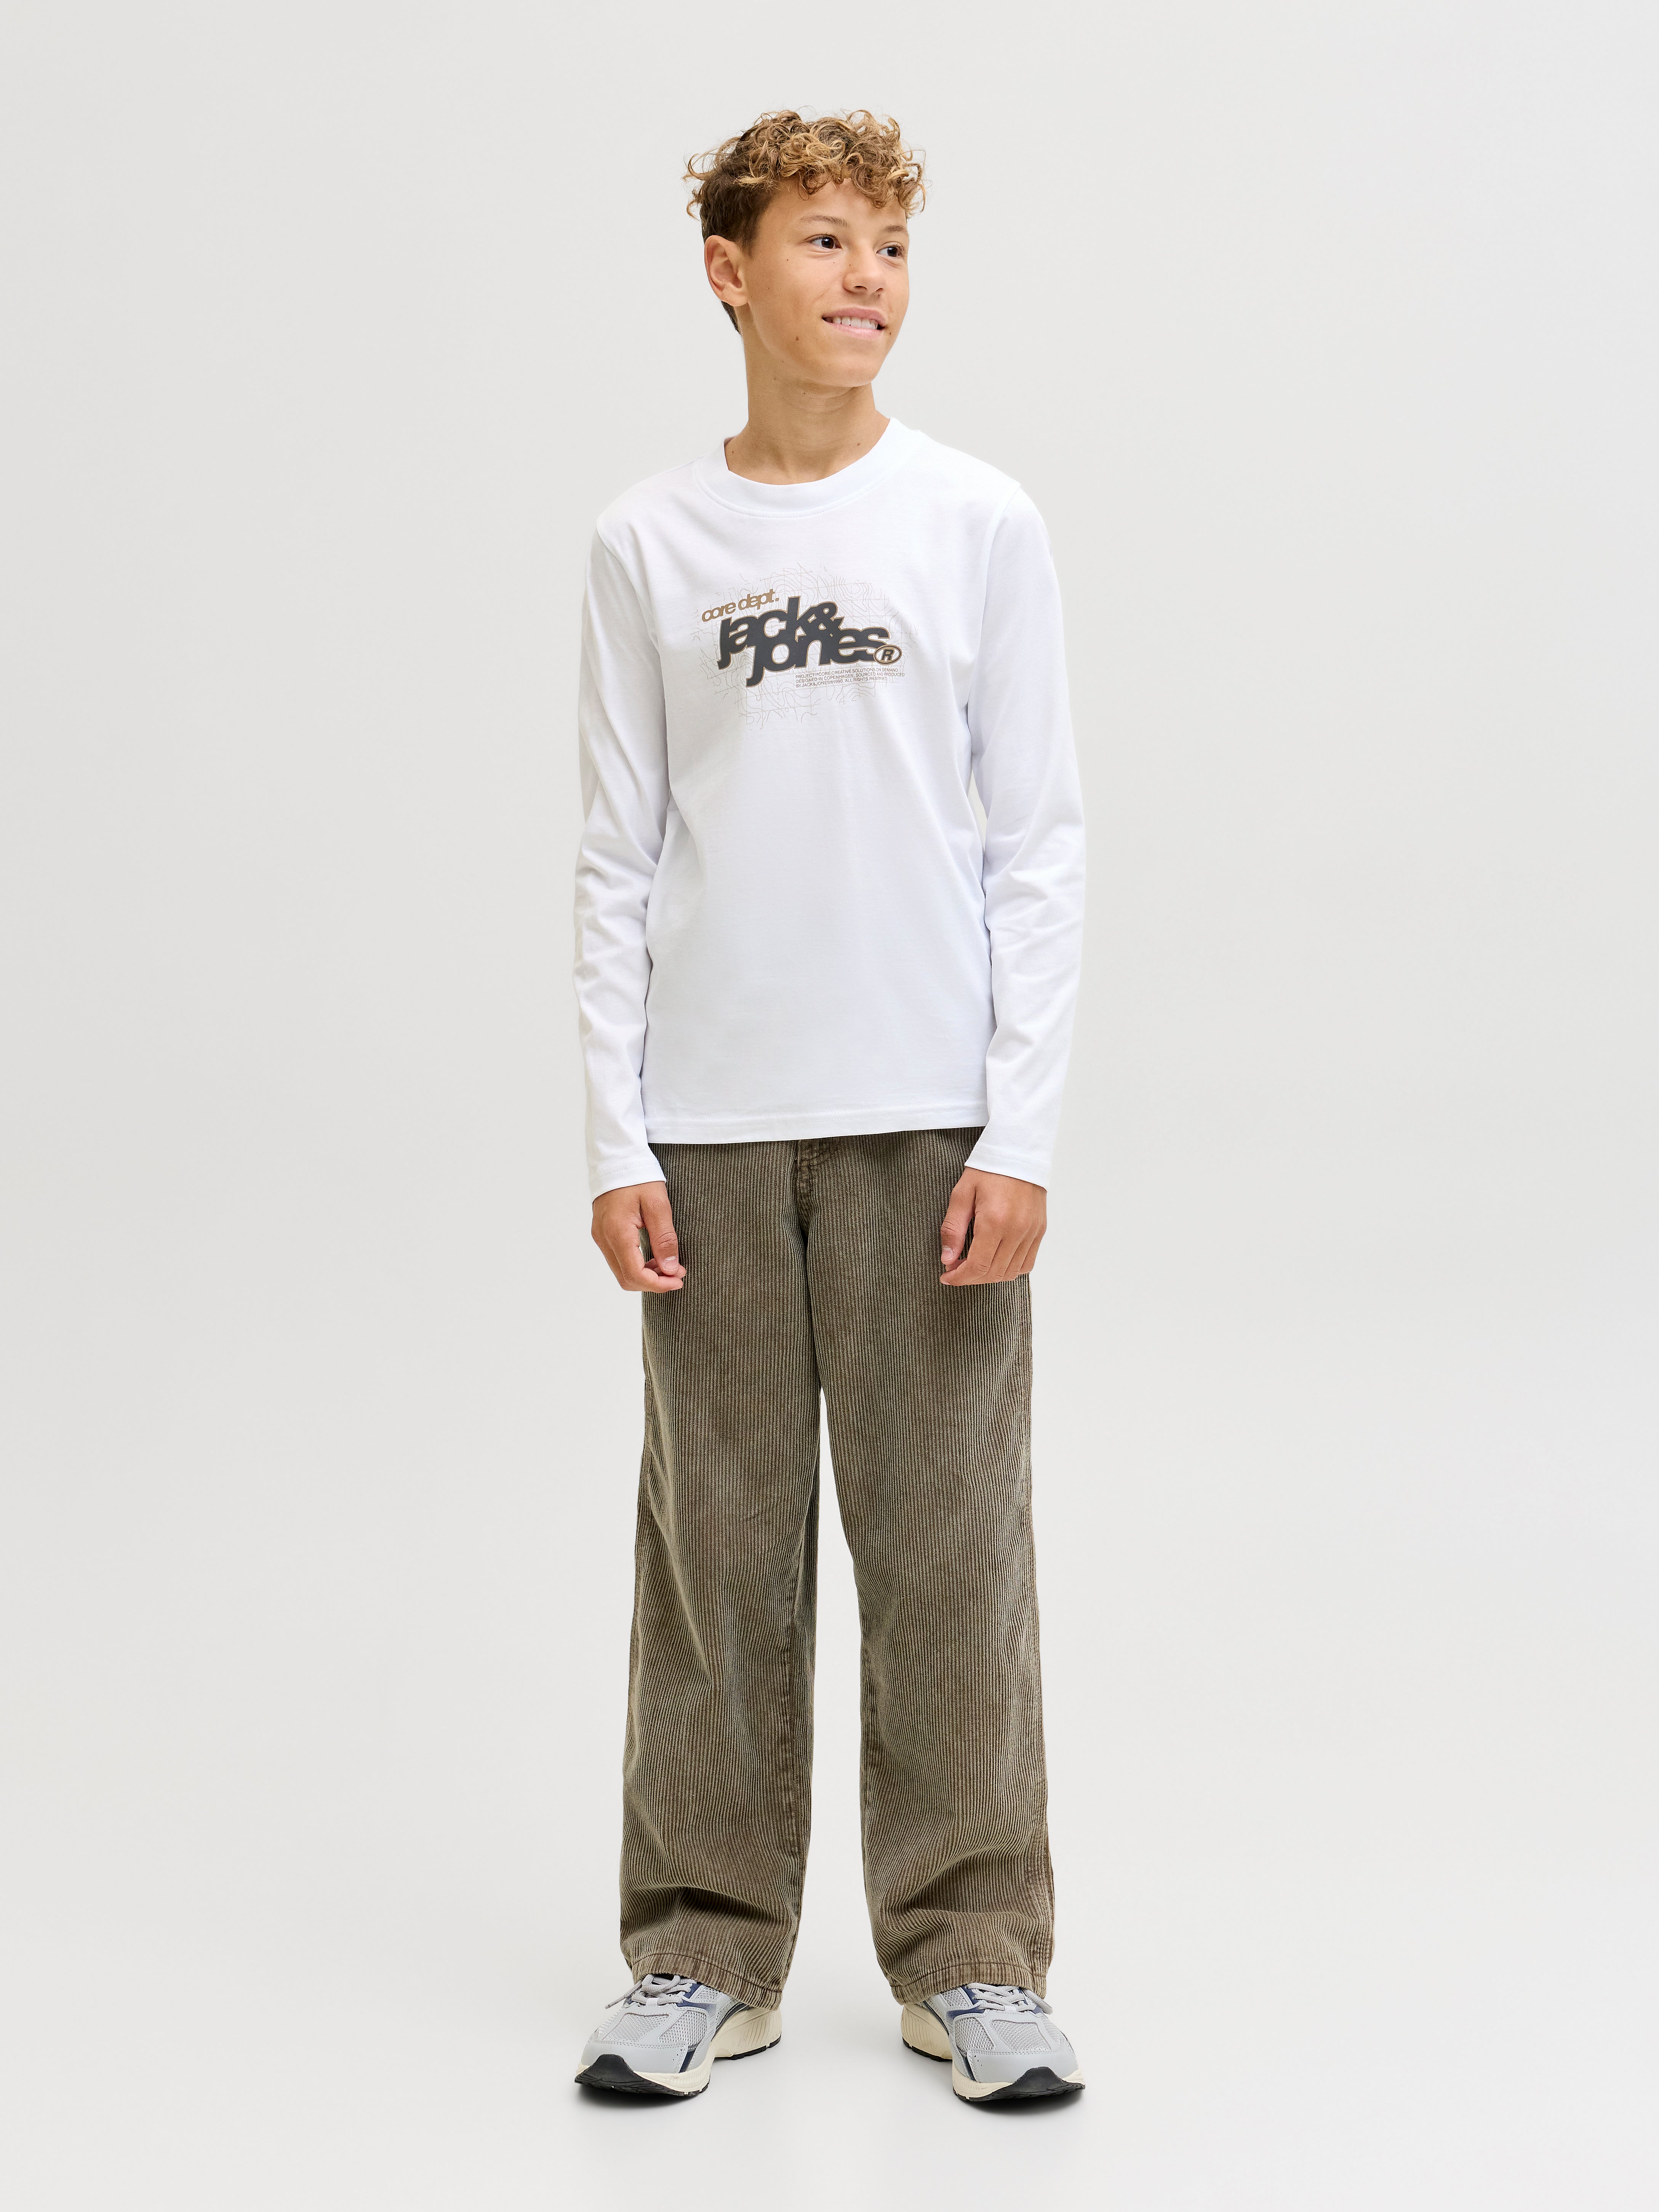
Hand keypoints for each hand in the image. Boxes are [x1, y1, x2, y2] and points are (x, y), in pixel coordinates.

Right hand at [592, 1180, 685, 1292]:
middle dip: (653, 1283)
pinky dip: (637, 1265)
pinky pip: (618, 1260)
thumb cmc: (639, 1177)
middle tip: (678, 1273)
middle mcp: (604, 1238)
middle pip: (626, 1279)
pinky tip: (654, 1257)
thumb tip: (671, 1269)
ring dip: (646, 1275)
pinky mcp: (602, 1233)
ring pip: (621, 1272)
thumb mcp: (658, 1205)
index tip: (679, 1280)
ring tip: (669, 1265)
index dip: (659, 1284)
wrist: (618, 1157)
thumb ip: (664, 1239)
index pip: (635, 1274)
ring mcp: (601, 1236)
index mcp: (617, 1232)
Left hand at [939, 1167, 1046, 1285]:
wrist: (1018, 1152)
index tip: (946, 1276)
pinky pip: (1027, 1263)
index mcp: (995, 1221)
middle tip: (955, 1270)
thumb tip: (948, 1259)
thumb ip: (953, 1229)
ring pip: (1011, 1272)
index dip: (959, 1277)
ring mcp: (1031, 1232)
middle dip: (971, 1278)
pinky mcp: (1040, 1230)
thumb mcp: (961, 1194)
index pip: (978, 1266)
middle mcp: (1017, 1230)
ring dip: (989, 1276)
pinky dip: (1010, 1269)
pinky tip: (995, 1260)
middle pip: (994, 1273)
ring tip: (974, 1266)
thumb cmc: (987, 1170)